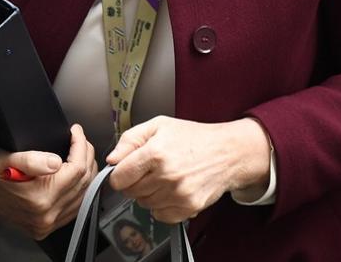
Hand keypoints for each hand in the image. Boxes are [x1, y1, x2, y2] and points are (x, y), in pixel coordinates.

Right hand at [0, 123, 96, 239]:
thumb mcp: (3, 158)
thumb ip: (30, 160)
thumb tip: (56, 162)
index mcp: (38, 199)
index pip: (76, 169)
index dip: (80, 146)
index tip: (75, 131)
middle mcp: (44, 216)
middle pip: (83, 182)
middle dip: (85, 155)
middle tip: (79, 139)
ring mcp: (44, 224)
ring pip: (82, 195)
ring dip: (85, 172)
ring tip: (79, 152)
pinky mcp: (43, 226)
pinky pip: (74, 208)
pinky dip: (80, 189)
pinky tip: (76, 175)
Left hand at [106, 116, 271, 223]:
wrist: (227, 152)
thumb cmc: (194, 137)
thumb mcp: (159, 126)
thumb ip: (130, 139)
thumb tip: (112, 159)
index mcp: (155, 152)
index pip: (119, 177)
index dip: (119, 174)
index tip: (127, 170)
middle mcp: (166, 175)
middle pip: (130, 192)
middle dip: (135, 182)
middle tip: (150, 170)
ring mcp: (178, 193)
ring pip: (144, 204)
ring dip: (149, 193)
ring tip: (165, 178)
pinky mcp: (188, 206)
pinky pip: (160, 215)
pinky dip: (162, 206)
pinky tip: (172, 190)